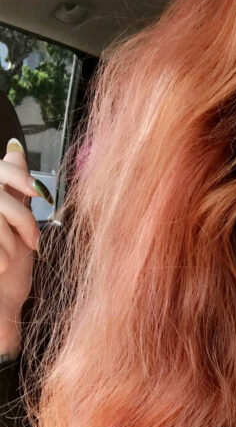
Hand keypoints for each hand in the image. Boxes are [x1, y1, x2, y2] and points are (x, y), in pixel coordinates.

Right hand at [0, 139, 42, 351]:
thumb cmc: (8, 272)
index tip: (40, 193)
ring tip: (11, 258)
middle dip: (20, 218)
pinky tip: (2, 264)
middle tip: (32, 241)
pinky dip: (2, 250)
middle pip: (0, 195)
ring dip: (9, 238)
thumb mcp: (16, 227)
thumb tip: (16, 153)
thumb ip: (15, 191)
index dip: (19, 176)